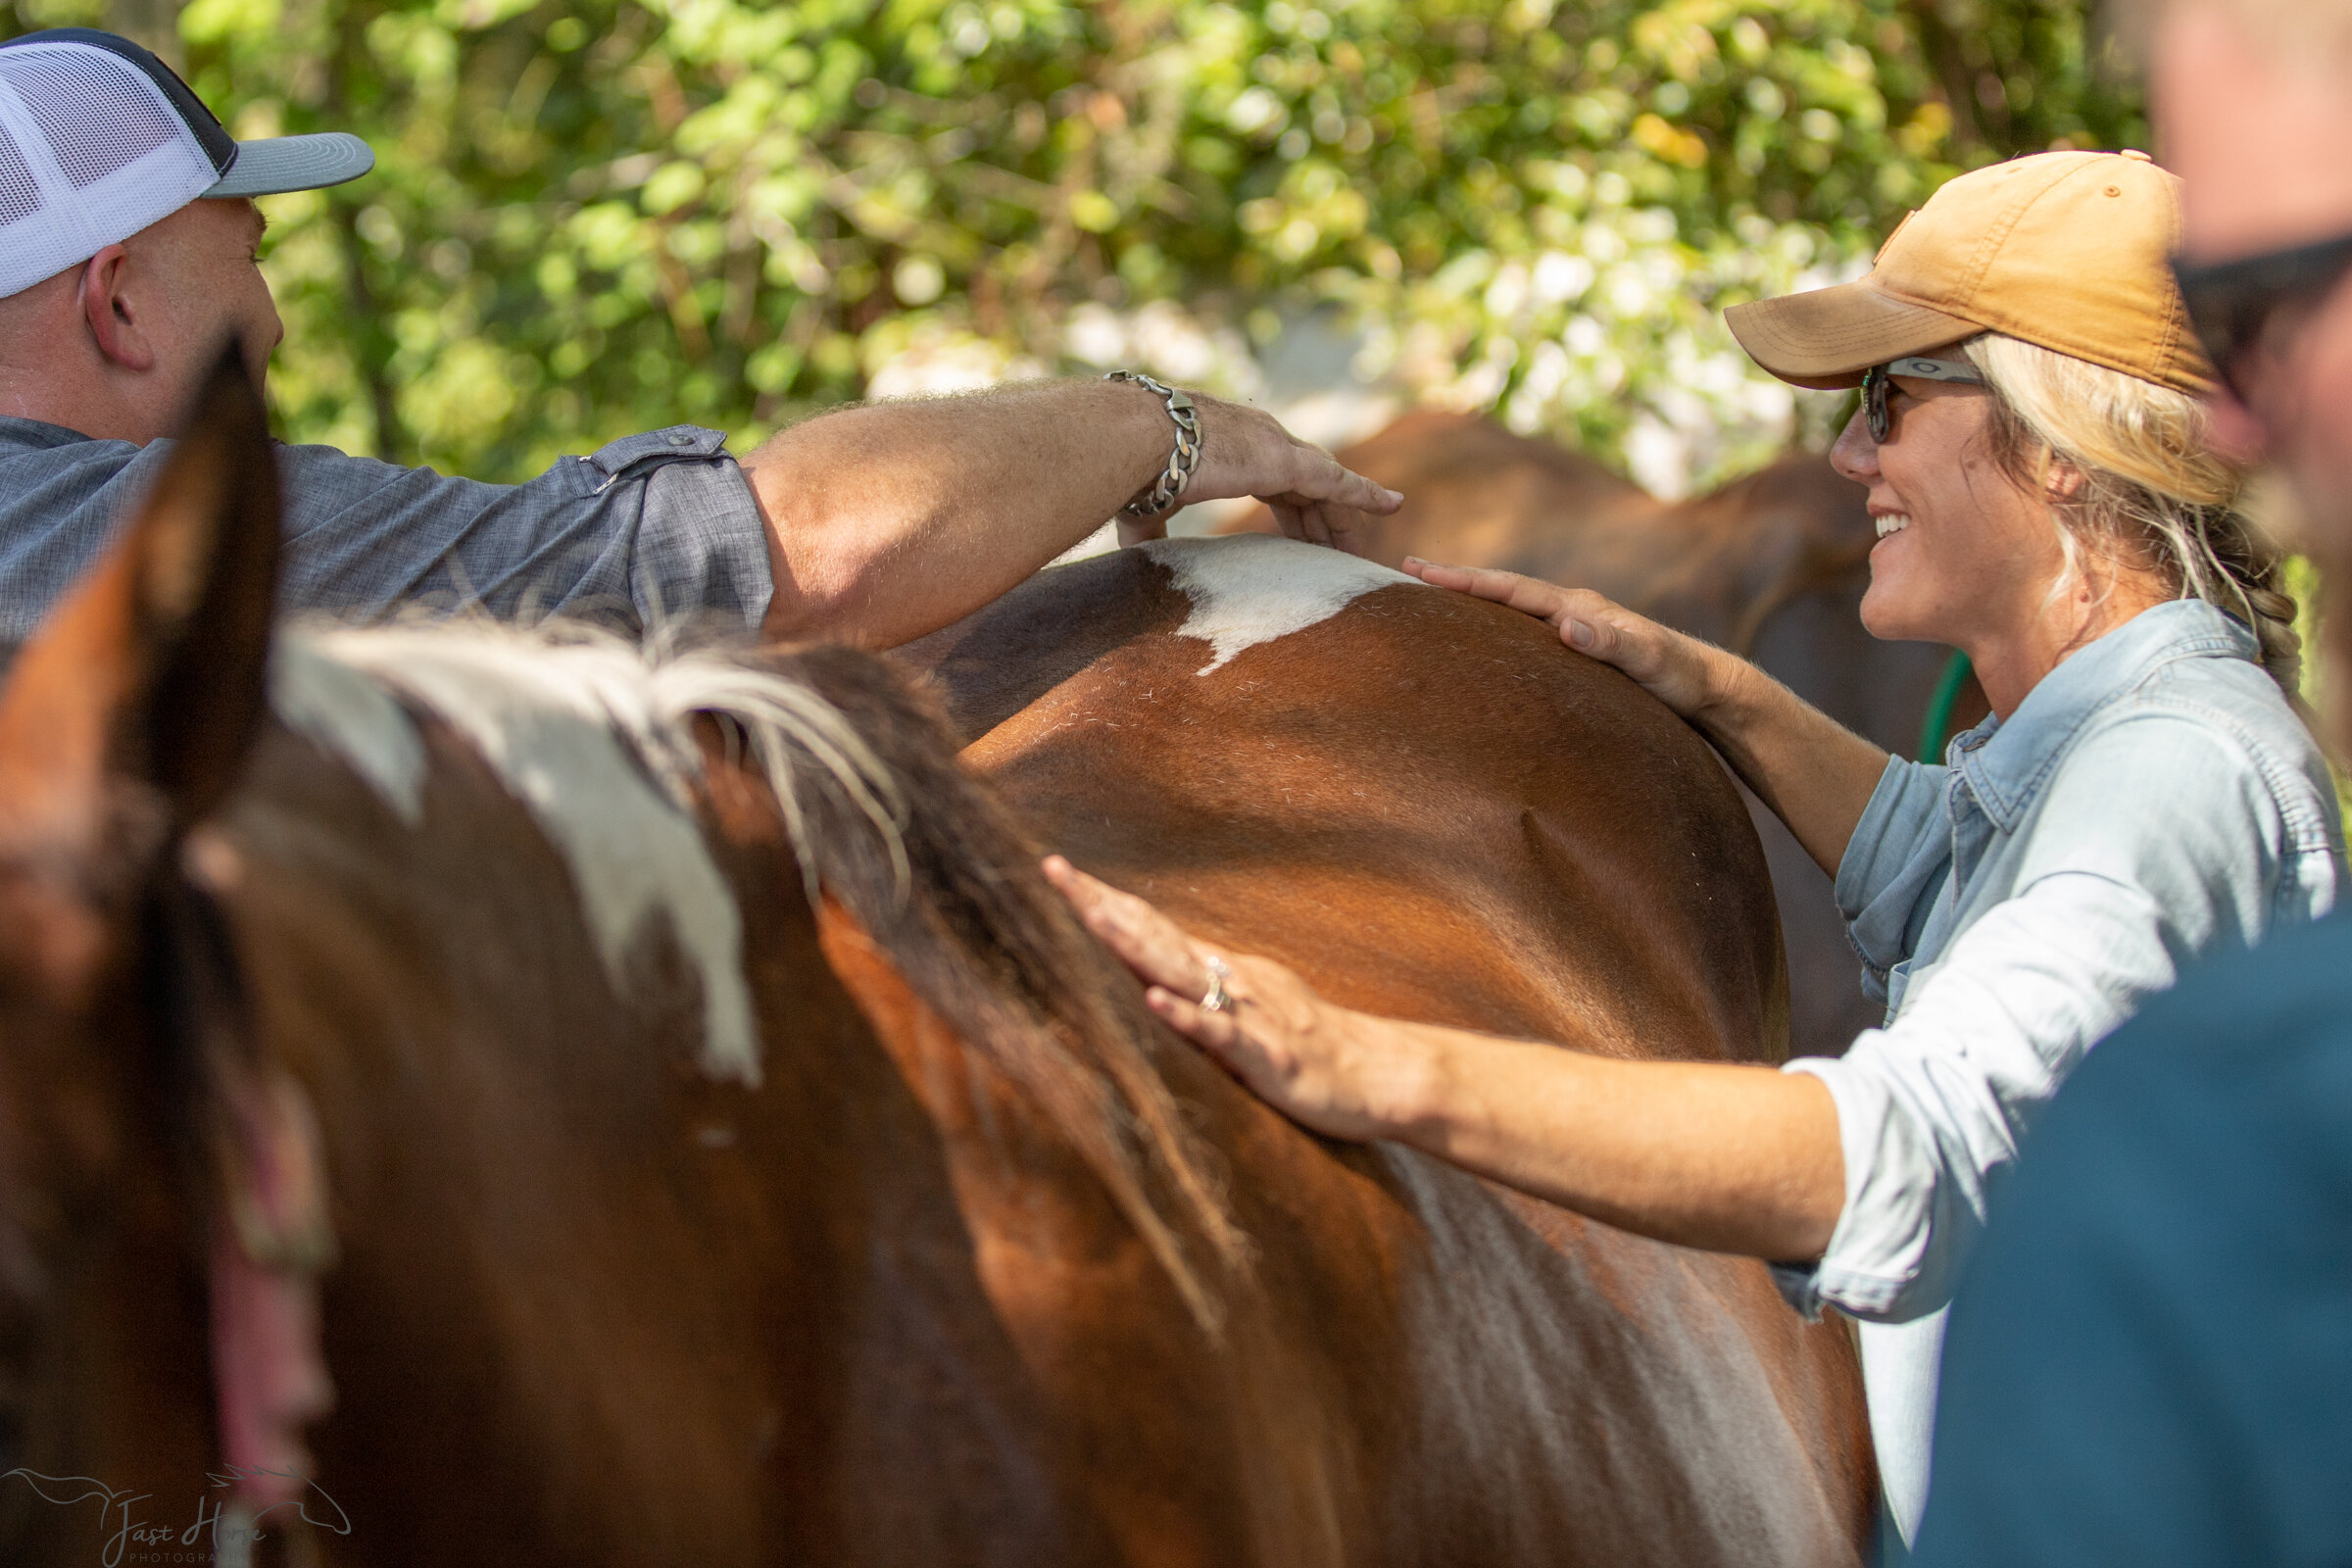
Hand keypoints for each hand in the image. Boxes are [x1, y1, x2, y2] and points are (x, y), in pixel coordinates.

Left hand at [1042, 856, 1420, 1140]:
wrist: (1381, 1074)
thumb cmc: (1310, 1046)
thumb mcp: (1247, 1011)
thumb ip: (1202, 993)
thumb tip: (1152, 980)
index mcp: (1221, 971)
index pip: (1151, 927)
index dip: (1104, 900)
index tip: (1057, 870)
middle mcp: (1231, 980)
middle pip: (1155, 935)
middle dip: (1102, 905)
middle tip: (1054, 870)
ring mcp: (1249, 1014)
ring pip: (1183, 972)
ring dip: (1135, 944)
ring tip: (1092, 915)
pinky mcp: (1268, 1056)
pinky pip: (1222, 1034)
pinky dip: (1187, 1016)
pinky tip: (1155, 1001)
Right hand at [1114, 389, 1402, 553]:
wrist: (1134, 439)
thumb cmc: (1135, 468)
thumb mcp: (1149, 504)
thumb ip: (1152, 530)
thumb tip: (1137, 560)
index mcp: (1233, 451)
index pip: (1276, 486)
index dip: (1292, 515)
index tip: (1301, 541)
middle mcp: (1262, 441)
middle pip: (1306, 488)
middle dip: (1321, 521)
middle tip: (1336, 555)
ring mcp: (1277, 447)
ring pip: (1326, 487)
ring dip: (1345, 518)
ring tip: (1359, 552)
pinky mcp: (1286, 460)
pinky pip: (1338, 482)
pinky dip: (1366, 494)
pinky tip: (1392, 507)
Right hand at [1401, 559, 1728, 718]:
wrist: (1711, 687)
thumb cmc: (1683, 678)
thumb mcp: (1652, 664)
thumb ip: (1615, 644)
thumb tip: (1569, 624)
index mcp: (1580, 607)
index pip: (1511, 589)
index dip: (1464, 580)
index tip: (1419, 572)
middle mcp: (1573, 610)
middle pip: (1502, 590)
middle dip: (1455, 582)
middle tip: (1405, 572)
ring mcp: (1575, 627)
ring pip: (1511, 610)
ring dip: (1471, 603)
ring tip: (1430, 602)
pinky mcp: (1578, 649)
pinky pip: (1524, 632)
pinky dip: (1494, 627)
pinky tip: (1481, 641)